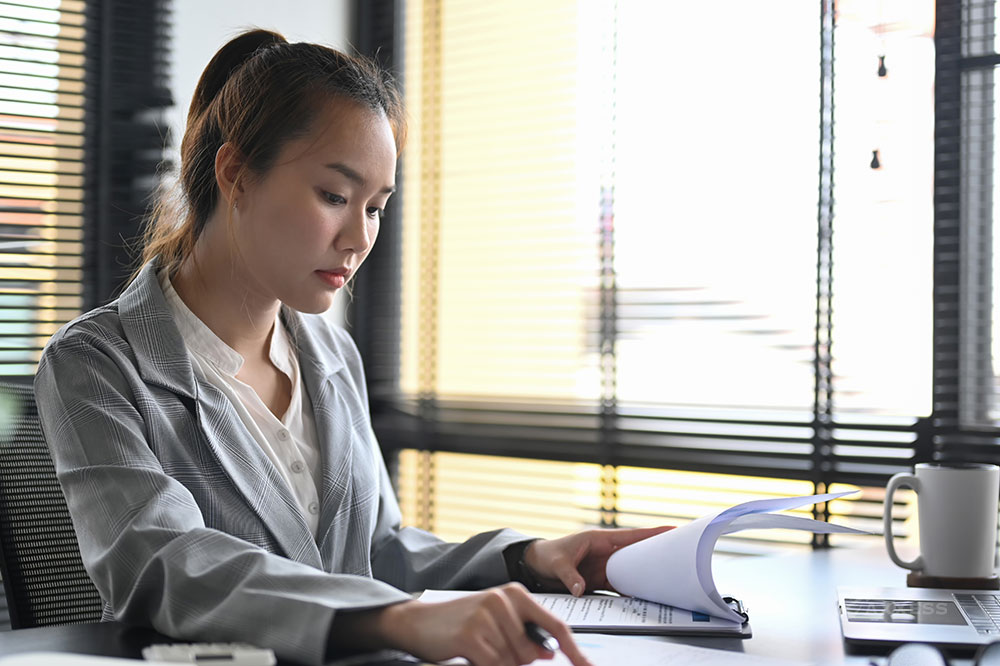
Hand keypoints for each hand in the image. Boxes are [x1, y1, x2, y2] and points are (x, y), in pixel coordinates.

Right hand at [375, 583, 593, 665]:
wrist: (418, 622)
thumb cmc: (460, 623)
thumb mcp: (496, 621)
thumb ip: (525, 633)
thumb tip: (550, 653)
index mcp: (516, 593)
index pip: (556, 625)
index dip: (574, 650)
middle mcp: (503, 599)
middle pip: (532, 651)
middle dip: (516, 660)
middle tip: (489, 648)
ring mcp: (487, 615)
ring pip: (513, 661)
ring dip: (497, 662)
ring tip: (477, 648)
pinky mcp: (471, 635)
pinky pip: (494, 665)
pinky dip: (486, 665)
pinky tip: (471, 656)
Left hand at [524, 526, 673, 595]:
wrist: (537, 565)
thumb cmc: (548, 556)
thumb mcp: (557, 565)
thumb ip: (570, 576)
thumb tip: (580, 589)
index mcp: (599, 540)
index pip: (630, 536)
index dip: (651, 533)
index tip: (672, 529)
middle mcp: (606, 552)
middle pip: (637, 552)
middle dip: (656, 552)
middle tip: (680, 554)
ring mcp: (605, 566)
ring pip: (631, 570)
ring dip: (646, 574)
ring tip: (668, 577)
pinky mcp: (600, 580)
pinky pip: (621, 585)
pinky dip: (632, 590)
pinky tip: (645, 596)